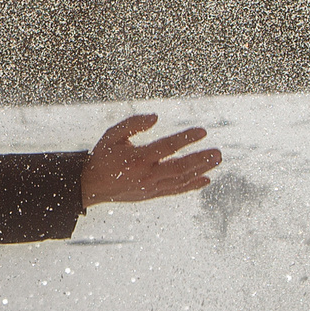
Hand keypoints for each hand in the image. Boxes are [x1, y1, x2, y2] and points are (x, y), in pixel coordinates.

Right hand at [81, 113, 221, 205]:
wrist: (91, 186)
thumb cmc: (104, 156)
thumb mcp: (112, 135)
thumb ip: (133, 123)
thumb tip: (156, 116)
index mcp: (138, 157)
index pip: (167, 147)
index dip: (186, 139)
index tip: (203, 131)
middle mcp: (147, 174)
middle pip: (179, 167)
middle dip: (200, 160)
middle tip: (218, 153)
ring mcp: (151, 186)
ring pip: (180, 179)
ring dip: (201, 170)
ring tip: (217, 161)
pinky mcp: (151, 194)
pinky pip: (175, 190)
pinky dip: (191, 186)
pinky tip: (206, 179)